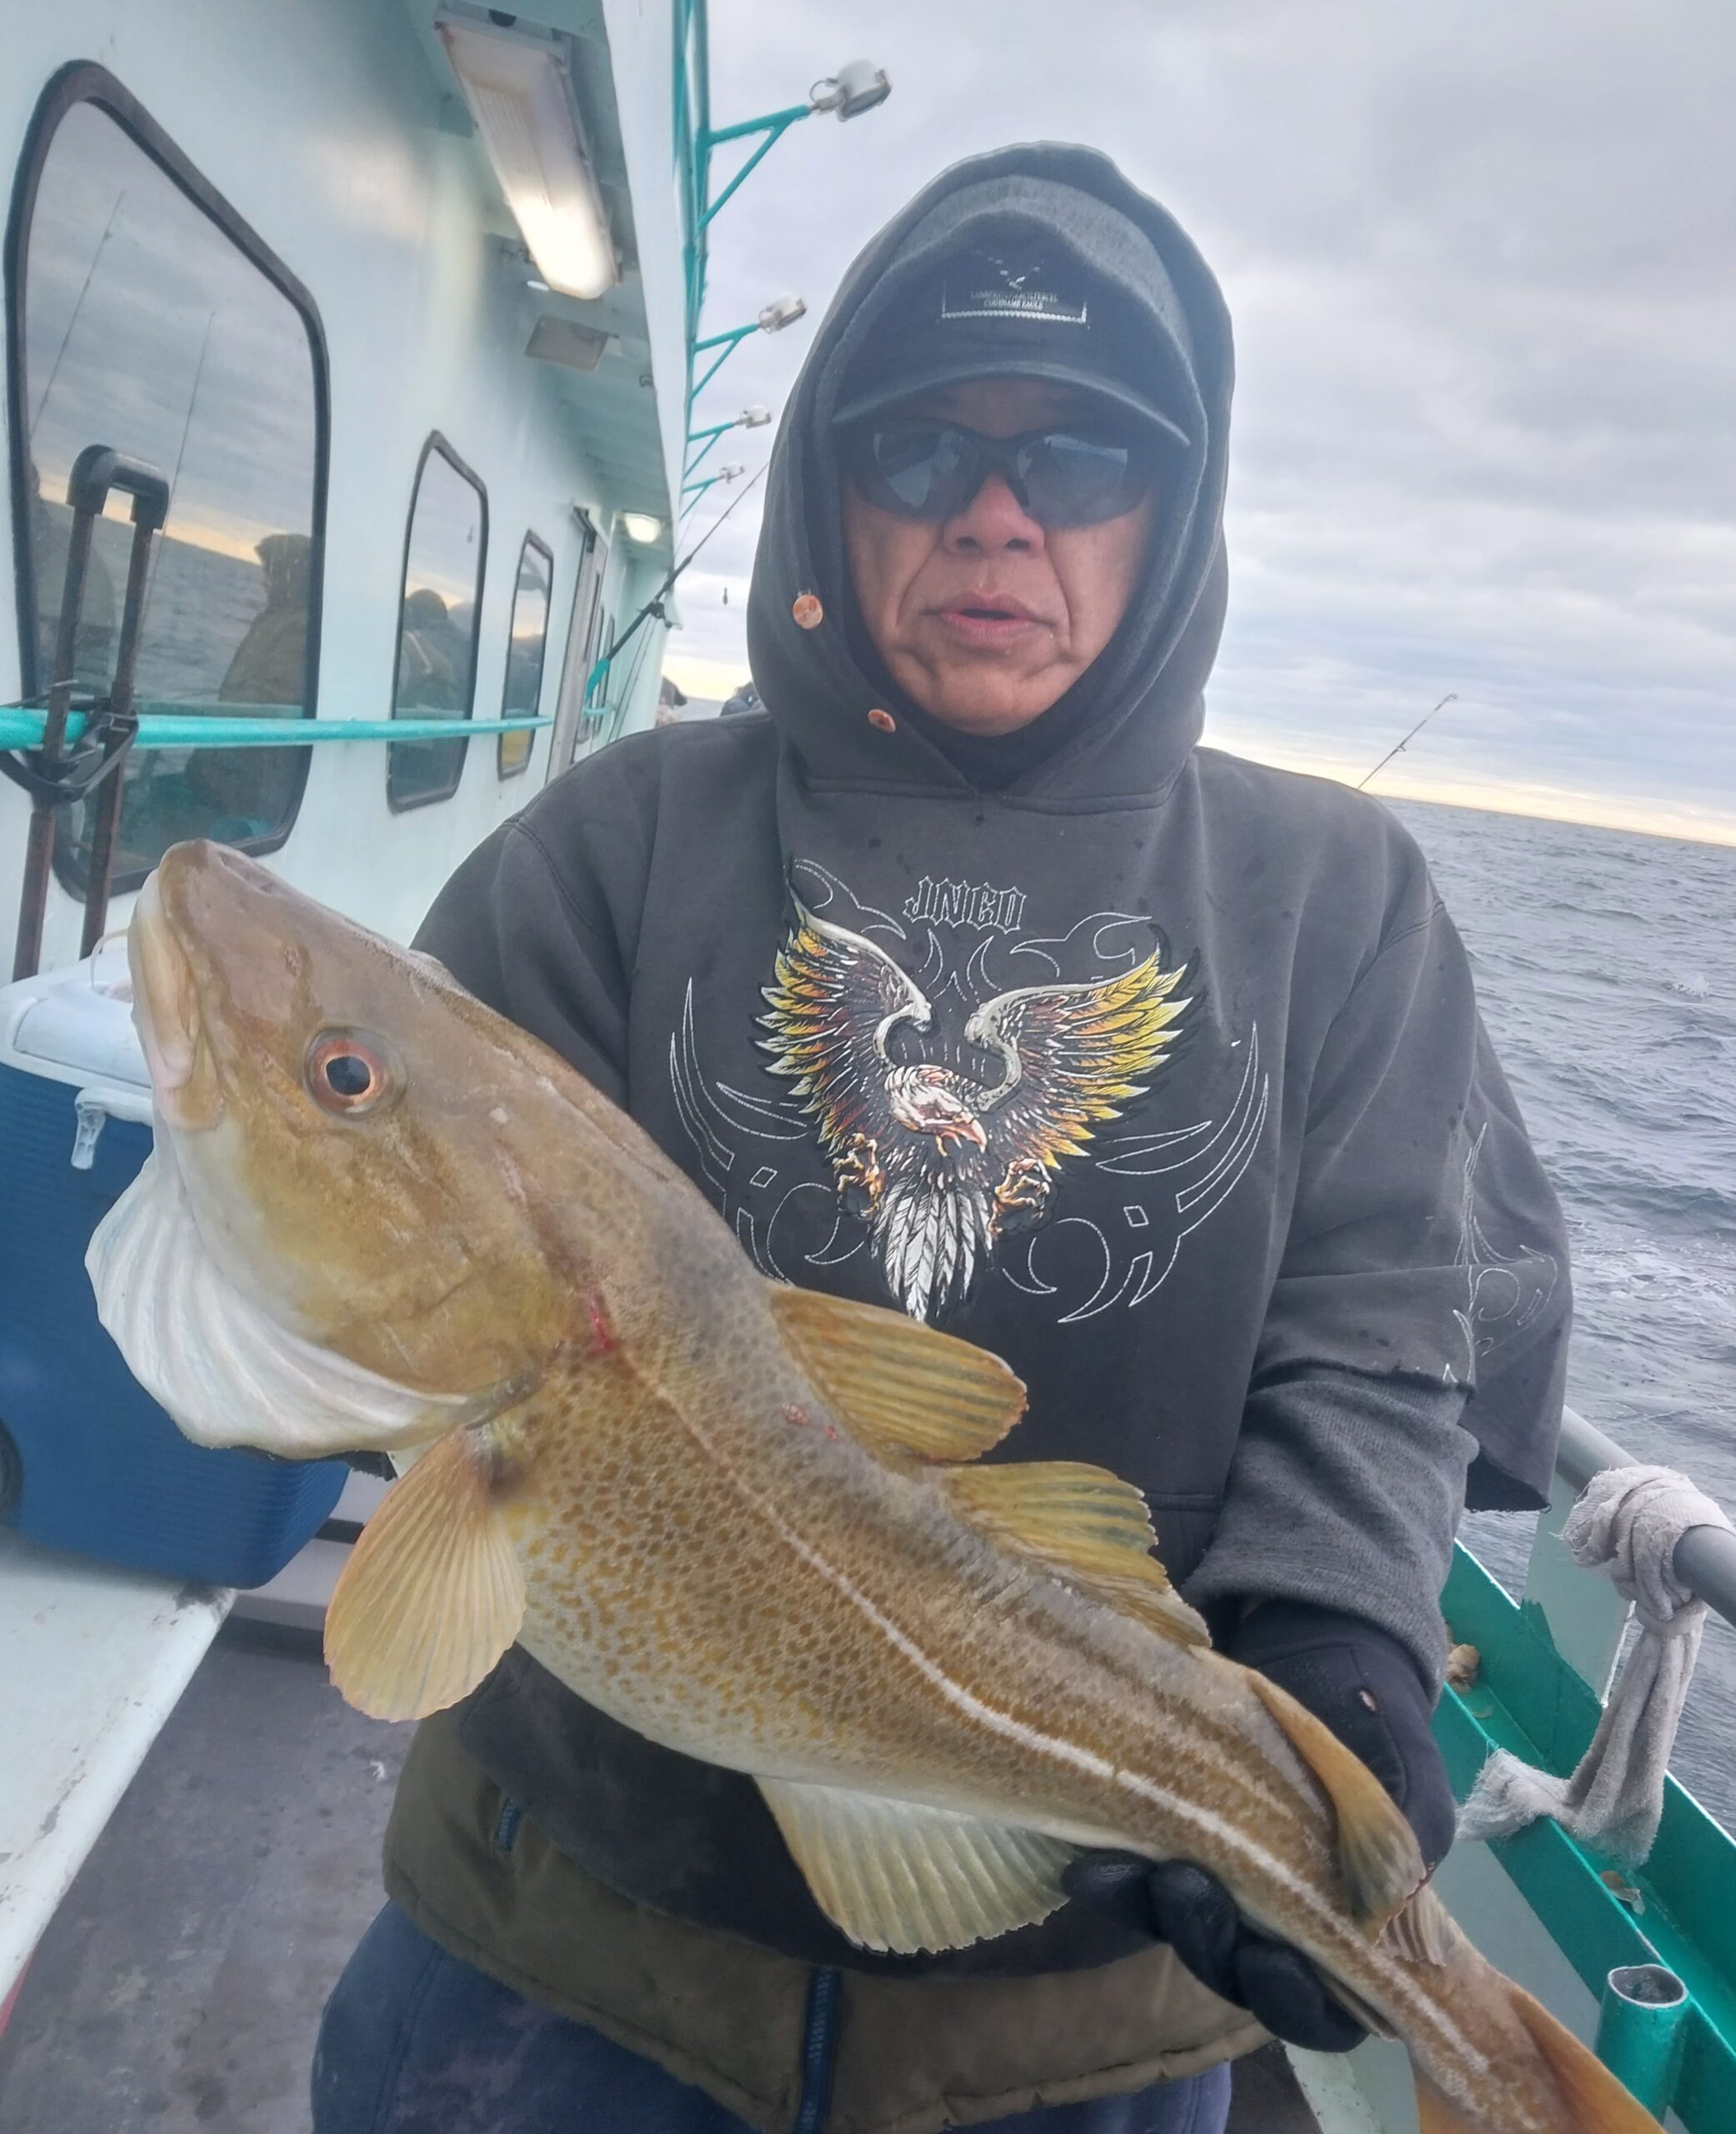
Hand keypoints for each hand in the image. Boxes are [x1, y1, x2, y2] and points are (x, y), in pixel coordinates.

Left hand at [1062, 1603, 1455, 2051]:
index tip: (1272, 1961)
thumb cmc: (1379, 1734)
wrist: (1329, 1668)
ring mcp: (1220, 1896)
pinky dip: (1116, 1879)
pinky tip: (1090, 1863)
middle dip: (1210, 1942)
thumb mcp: (1404, 1783)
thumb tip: (1374, 1904)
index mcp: (1348, 1934)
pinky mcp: (1170, 1852)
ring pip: (1183, 1933)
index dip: (1293, 1997)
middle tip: (1186, 1890)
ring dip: (1154, 1909)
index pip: (1319, 2007)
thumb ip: (1390, 1843)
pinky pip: (1140, 1887)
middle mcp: (1276, 1932)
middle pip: (1237, 1976)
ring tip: (1133, 1870)